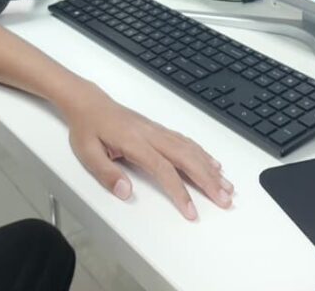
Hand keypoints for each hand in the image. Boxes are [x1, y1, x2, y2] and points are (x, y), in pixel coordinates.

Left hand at [60, 83, 232, 220]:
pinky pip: (186, 141)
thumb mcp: (87, 154)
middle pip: (186, 158)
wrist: (89, 103)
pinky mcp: (159, 129)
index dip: (180, 192)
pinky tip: (213, 164)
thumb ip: (107, 174)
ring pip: (190, 149)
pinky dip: (203, 153)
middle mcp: (152, 135)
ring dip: (210, 168)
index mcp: (135, 142)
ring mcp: (158, 130)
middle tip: (225, 199)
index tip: (191, 211)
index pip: (164, 170)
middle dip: (208, 180)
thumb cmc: (87, 129)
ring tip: (227, 186)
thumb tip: (126, 193)